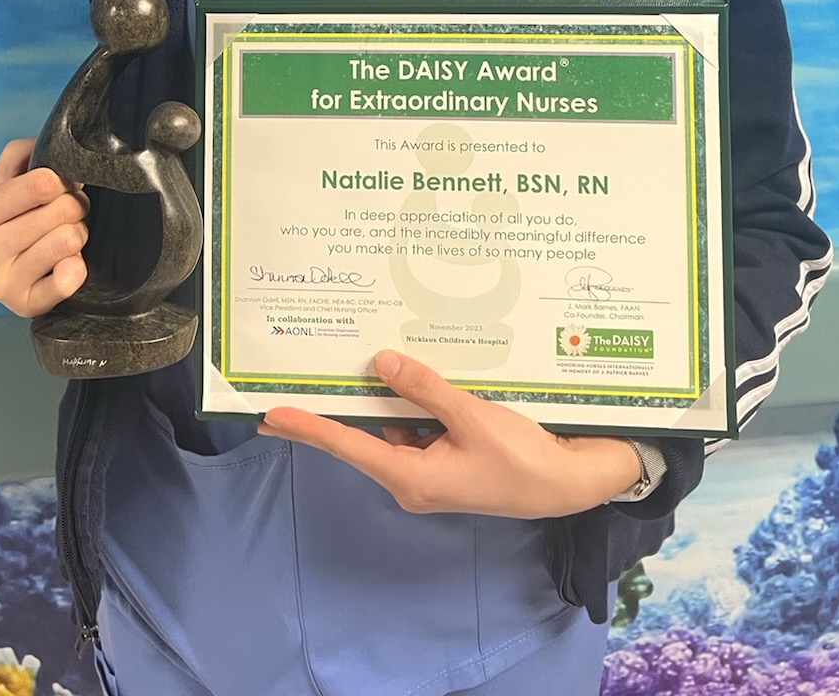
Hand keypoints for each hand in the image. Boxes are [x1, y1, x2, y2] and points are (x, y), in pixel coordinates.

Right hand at [0, 138, 89, 316]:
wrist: (13, 274)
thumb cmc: (17, 219)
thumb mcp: (10, 182)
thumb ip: (22, 154)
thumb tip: (45, 139)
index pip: (42, 182)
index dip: (62, 181)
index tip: (58, 188)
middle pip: (62, 209)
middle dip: (73, 207)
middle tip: (64, 216)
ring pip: (69, 239)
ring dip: (77, 235)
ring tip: (63, 238)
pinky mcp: (23, 306)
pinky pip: (69, 279)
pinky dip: (77, 268)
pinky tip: (66, 265)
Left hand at [256, 350, 640, 518]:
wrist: (568, 483)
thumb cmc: (521, 458)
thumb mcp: (472, 417)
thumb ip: (425, 390)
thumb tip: (381, 363)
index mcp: (411, 476)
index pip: (348, 445)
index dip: (308, 428)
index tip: (270, 416)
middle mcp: (412, 477)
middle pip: (366, 433)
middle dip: (341, 403)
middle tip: (305, 373)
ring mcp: (429, 470)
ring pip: (394, 425)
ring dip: (386, 396)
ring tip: (370, 355)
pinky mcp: (447, 459)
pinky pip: (419, 425)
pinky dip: (415, 400)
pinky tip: (417, 371)